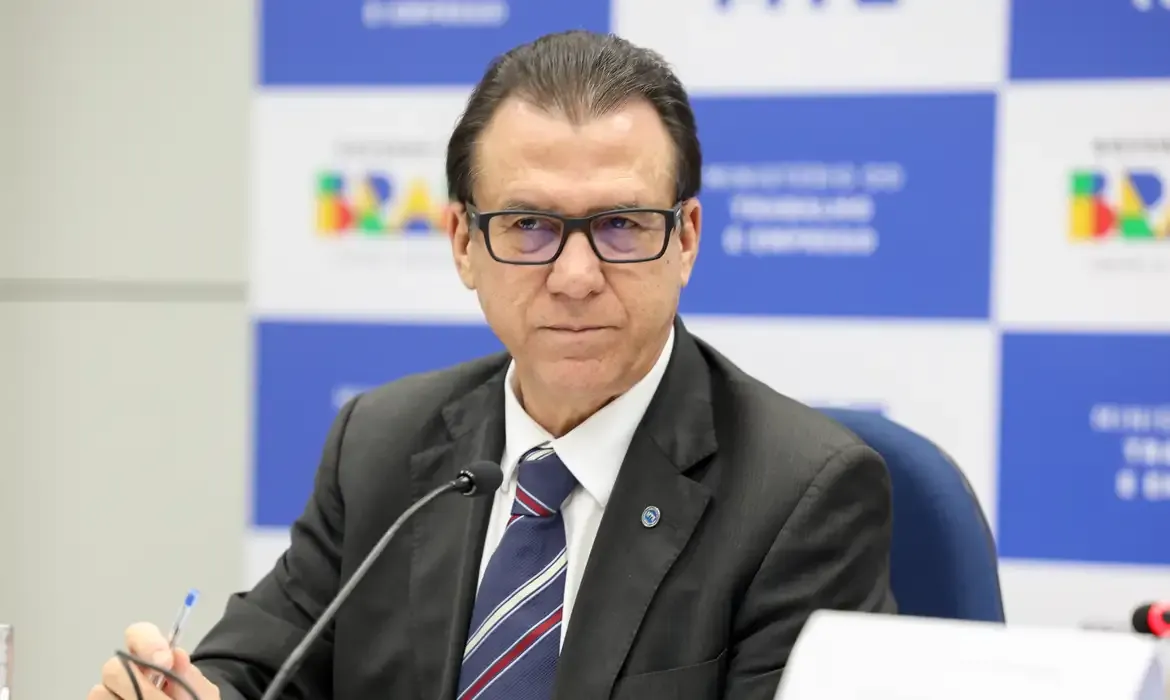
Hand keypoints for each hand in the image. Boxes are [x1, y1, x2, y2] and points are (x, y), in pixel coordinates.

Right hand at [90, 623, 220, 699]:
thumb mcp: (199, 691)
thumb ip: (189, 676)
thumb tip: (177, 654)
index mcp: (150, 657)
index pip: (137, 634)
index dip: (148, 644)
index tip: (166, 661)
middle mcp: (125, 672)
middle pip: (112, 668)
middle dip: (137, 685)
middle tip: (162, 699)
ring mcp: (110, 692)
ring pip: (100, 693)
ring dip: (129, 699)